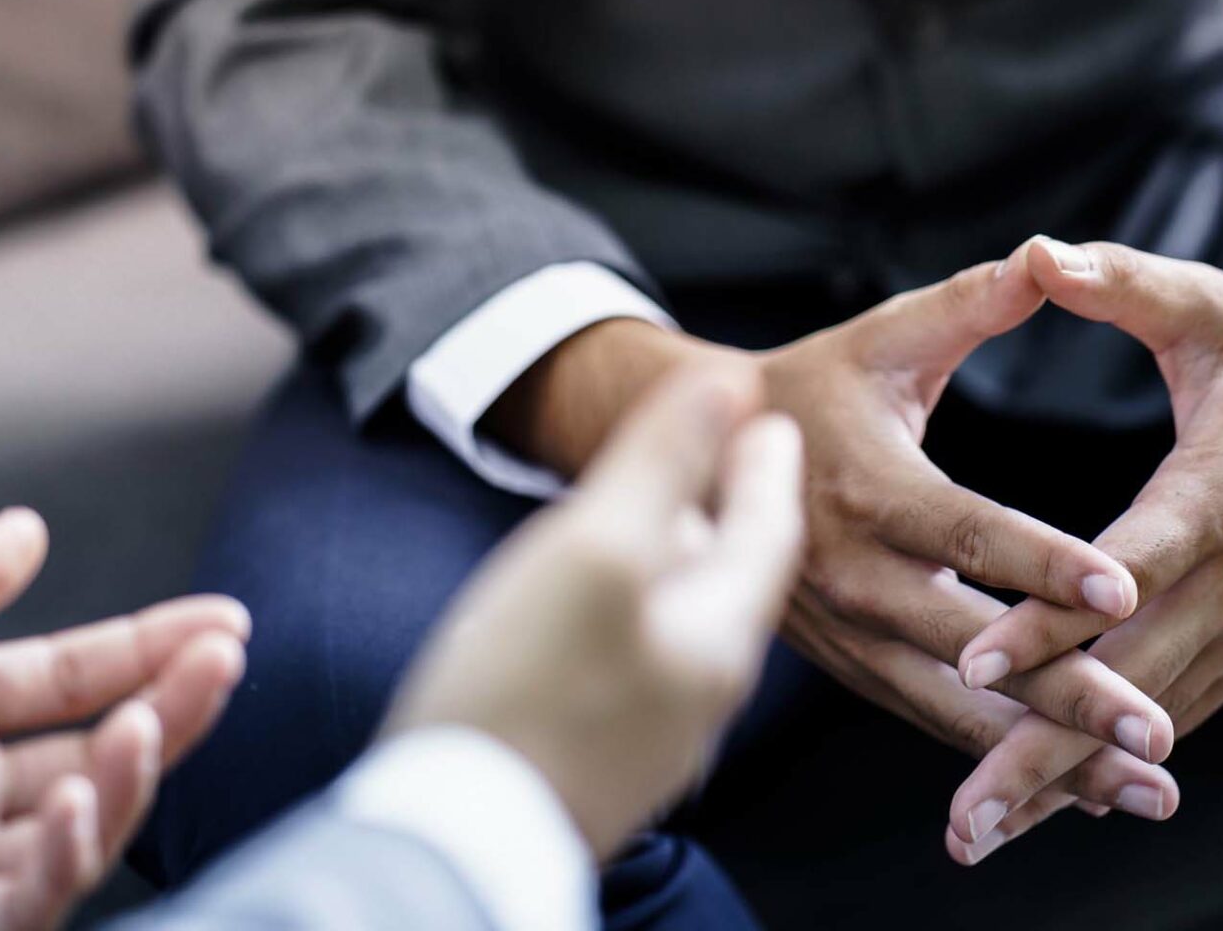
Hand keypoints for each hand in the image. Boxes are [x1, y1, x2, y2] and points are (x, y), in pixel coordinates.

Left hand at [0, 509, 249, 930]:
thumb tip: (34, 532)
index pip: (69, 677)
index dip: (146, 648)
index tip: (224, 618)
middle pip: (96, 748)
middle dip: (170, 703)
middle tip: (226, 654)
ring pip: (79, 824)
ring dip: (132, 771)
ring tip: (155, 713)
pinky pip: (18, 899)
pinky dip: (60, 854)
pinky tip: (73, 794)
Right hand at [389, 366, 803, 856]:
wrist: (455, 839)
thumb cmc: (523, 689)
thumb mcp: (598, 547)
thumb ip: (665, 463)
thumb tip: (730, 383)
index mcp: (716, 636)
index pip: (767, 531)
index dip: (763, 464)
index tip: (765, 413)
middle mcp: (698, 691)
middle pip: (727, 579)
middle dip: (726, 512)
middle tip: (720, 457)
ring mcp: (647, 732)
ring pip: (679, 622)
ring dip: (675, 562)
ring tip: (651, 520)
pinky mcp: (595, 757)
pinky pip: (633, 662)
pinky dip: (631, 612)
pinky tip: (588, 610)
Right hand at [489, 258, 1172, 773]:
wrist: (689, 458)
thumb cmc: (806, 389)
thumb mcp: (879, 339)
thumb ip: (967, 305)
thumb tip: (1049, 259)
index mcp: (867, 487)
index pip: (966, 531)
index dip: (1042, 561)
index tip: (1122, 589)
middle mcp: (851, 572)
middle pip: (969, 643)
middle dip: (1065, 693)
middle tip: (1152, 735)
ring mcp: (844, 628)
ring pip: (949, 702)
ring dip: (1043, 750)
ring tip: (1136, 788)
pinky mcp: (845, 661)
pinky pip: (923, 714)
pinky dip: (994, 751)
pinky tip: (1067, 784)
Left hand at [945, 238, 1222, 862]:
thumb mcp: (1216, 310)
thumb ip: (1125, 284)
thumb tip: (1040, 253)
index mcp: (1222, 488)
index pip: (1127, 566)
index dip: (1052, 616)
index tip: (978, 661)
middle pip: (1131, 674)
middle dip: (1045, 743)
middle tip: (966, 808)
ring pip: (1151, 714)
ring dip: (1069, 778)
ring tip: (981, 828)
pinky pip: (1171, 712)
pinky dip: (1108, 766)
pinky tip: (1044, 804)